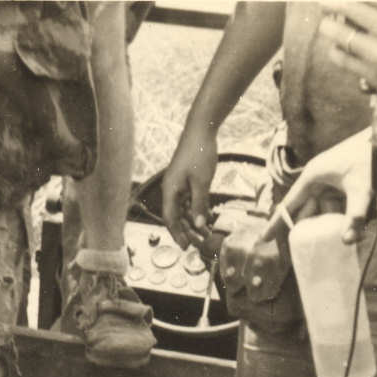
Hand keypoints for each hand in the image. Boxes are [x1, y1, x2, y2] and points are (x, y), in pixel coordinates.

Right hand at [162, 126, 217, 249]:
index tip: (185, 247)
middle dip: (186, 232)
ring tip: (205, 235)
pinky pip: (188, 201)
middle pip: (176, 217)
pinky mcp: (185, 180)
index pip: (170, 219)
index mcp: (170, 190)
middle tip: (198, 245)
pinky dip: (196, 210)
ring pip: (183, 210)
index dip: (177, 234)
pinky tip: (206, 218)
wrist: (201, 129)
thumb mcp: (202, 182)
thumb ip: (199, 204)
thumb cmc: (199, 153)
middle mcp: (171, 189)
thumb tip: (198, 225)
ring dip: (193, 223)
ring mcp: (178, 185)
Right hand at [261, 130, 371, 244]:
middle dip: (310, 229)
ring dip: (329, 224)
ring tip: (340, 237)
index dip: (276, 223)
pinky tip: (352, 227)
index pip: (289, 205)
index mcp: (312, 177)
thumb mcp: (361, 191)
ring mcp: (330, 181)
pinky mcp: (342, 183)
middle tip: (309, 248)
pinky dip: (341, 216)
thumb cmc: (371, 160)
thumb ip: (354, 217)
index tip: (263, 239)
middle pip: (306, 211)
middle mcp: (318, 179)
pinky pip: (336, 205)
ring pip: (323, 210)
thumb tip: (347, 242)